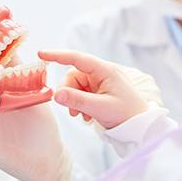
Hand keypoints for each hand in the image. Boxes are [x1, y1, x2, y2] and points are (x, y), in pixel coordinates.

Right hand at [38, 49, 161, 128]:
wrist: (140, 126)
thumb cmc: (126, 115)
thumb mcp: (100, 109)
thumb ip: (77, 100)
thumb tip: (56, 94)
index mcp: (105, 71)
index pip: (77, 58)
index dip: (58, 55)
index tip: (41, 54)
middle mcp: (102, 73)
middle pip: (73, 75)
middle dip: (68, 92)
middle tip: (72, 111)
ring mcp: (101, 81)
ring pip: (75, 85)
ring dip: (74, 100)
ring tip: (81, 116)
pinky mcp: (100, 90)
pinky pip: (81, 92)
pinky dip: (80, 104)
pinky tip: (87, 116)